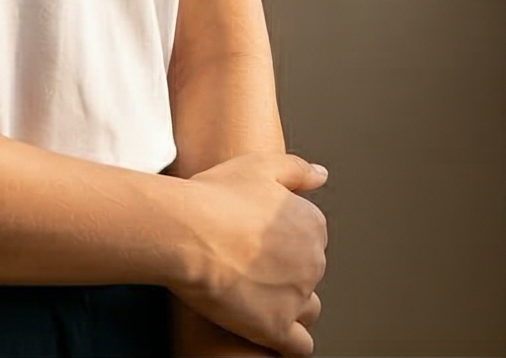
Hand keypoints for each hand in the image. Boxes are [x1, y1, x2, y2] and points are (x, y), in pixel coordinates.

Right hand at [167, 153, 328, 356]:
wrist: (185, 232)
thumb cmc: (213, 197)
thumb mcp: (258, 165)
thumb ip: (296, 170)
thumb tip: (320, 176)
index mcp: (311, 224)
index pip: (310, 240)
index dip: (282, 242)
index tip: (258, 243)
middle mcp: (312, 261)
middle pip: (308, 274)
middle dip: (285, 273)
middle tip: (248, 266)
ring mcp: (296, 296)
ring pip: (306, 309)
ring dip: (288, 306)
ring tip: (255, 298)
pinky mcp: (276, 327)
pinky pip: (298, 346)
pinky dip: (287, 342)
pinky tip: (268, 331)